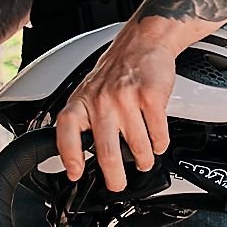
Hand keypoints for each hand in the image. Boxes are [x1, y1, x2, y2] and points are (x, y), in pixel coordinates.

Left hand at [54, 23, 178, 190]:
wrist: (142, 42)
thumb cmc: (116, 71)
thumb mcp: (89, 92)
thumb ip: (84, 120)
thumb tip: (79, 157)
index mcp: (82, 101)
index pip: (66, 132)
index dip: (69, 156)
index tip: (75, 173)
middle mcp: (102, 100)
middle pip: (106, 151)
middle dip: (114, 177)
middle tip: (117, 184)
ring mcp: (127, 98)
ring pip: (137, 147)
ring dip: (144, 160)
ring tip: (144, 162)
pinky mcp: (151, 96)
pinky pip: (157, 132)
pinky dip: (160, 144)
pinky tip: (158, 144)